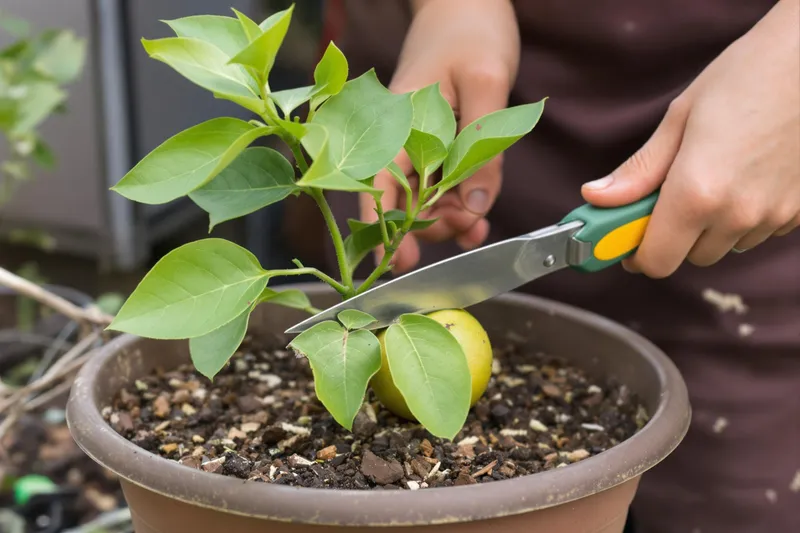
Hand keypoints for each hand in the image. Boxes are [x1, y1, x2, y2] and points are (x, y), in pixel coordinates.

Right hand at [360, 0, 519, 272]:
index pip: (377, 185)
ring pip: (424, 197)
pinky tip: (477, 217)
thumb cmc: (471, 30)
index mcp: (396, 122)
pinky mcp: (435, 143)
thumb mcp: (486, 82)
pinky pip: (442, 182)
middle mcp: (399, 137)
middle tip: (470, 231)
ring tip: (478, 228)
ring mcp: (416, 141)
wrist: (467, 2)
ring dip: (448, 220)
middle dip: (432, 226)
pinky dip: (459, 204)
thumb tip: (476, 207)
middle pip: (402, 201)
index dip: (383, 229)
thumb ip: (482, 146)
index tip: (399, 263)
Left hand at [581, 0, 799, 277]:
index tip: (628, 237)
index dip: (638, 255)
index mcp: (696, 194)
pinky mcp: (799, 211)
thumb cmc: (747, 76)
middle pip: (690, 257)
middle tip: (670, 195)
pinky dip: (744, 217)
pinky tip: (746, 176)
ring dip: (711, 227)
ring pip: (726, 246)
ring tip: (715, 175)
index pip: (657, 262)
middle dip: (674, 236)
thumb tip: (596, 198)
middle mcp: (737, 214)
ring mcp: (773, 215)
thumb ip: (639, 170)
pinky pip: (758, 231)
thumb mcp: (680, 118)